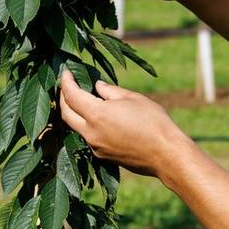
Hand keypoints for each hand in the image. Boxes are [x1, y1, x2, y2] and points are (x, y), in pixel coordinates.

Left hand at [57, 70, 190, 178]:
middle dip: (63, 97)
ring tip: (79, 99)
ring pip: (75, 127)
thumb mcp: (132, 98)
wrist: (166, 154)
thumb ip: (110, 91)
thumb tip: (97, 86)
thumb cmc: (153, 122)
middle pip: (66, 113)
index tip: (66, 72)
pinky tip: (95, 117)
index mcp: (97, 115)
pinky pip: (87, 137)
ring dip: (73, 112)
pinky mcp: (102, 156)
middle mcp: (91, 133)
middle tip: (66, 85)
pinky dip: (86, 124)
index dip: (66, 82)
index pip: (72, 95)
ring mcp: (95, 147)